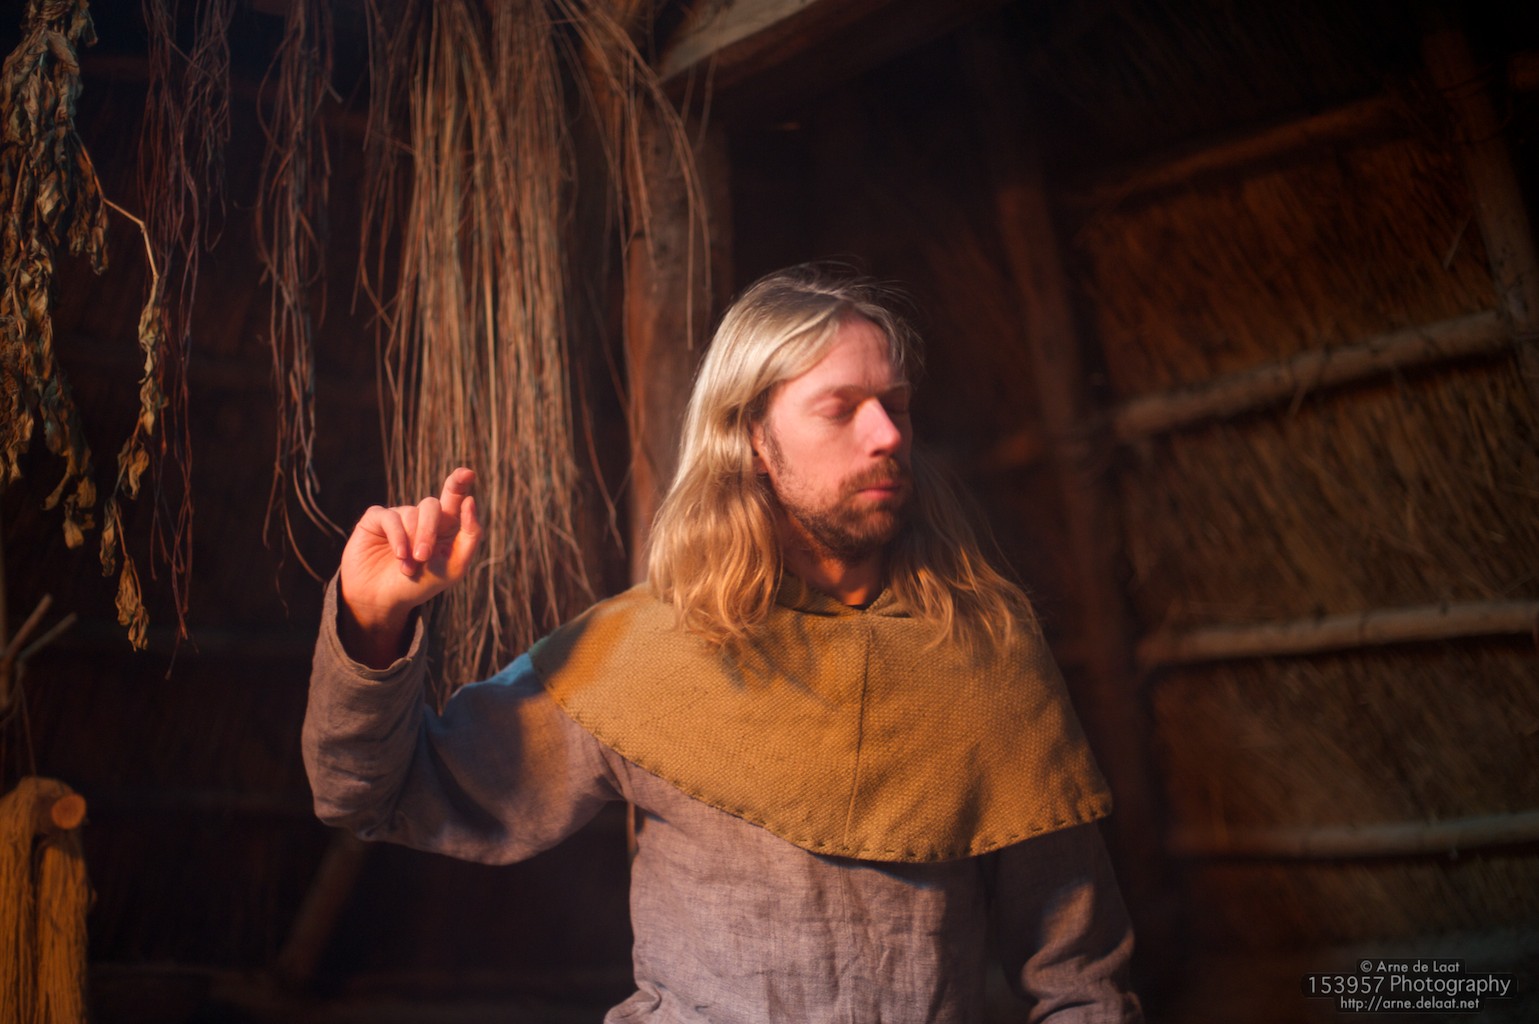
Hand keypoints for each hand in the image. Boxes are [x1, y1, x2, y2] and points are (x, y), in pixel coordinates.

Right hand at [336, 467, 480, 666]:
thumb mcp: (454, 567)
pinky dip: (396, 537)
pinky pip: (390, 517)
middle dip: (429, 530)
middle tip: (424, 556)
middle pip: (433, 506)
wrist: (383, 600)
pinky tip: (398, 555)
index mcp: (446, 526)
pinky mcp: (376, 519)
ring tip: (408, 567)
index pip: (456, 497)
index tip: (467, 473)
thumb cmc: (421, 585)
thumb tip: (470, 500)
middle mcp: (423, 517)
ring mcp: (400, 516)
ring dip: (411, 541)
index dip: (460, 481)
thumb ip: (469, 536)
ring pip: (411, 512)